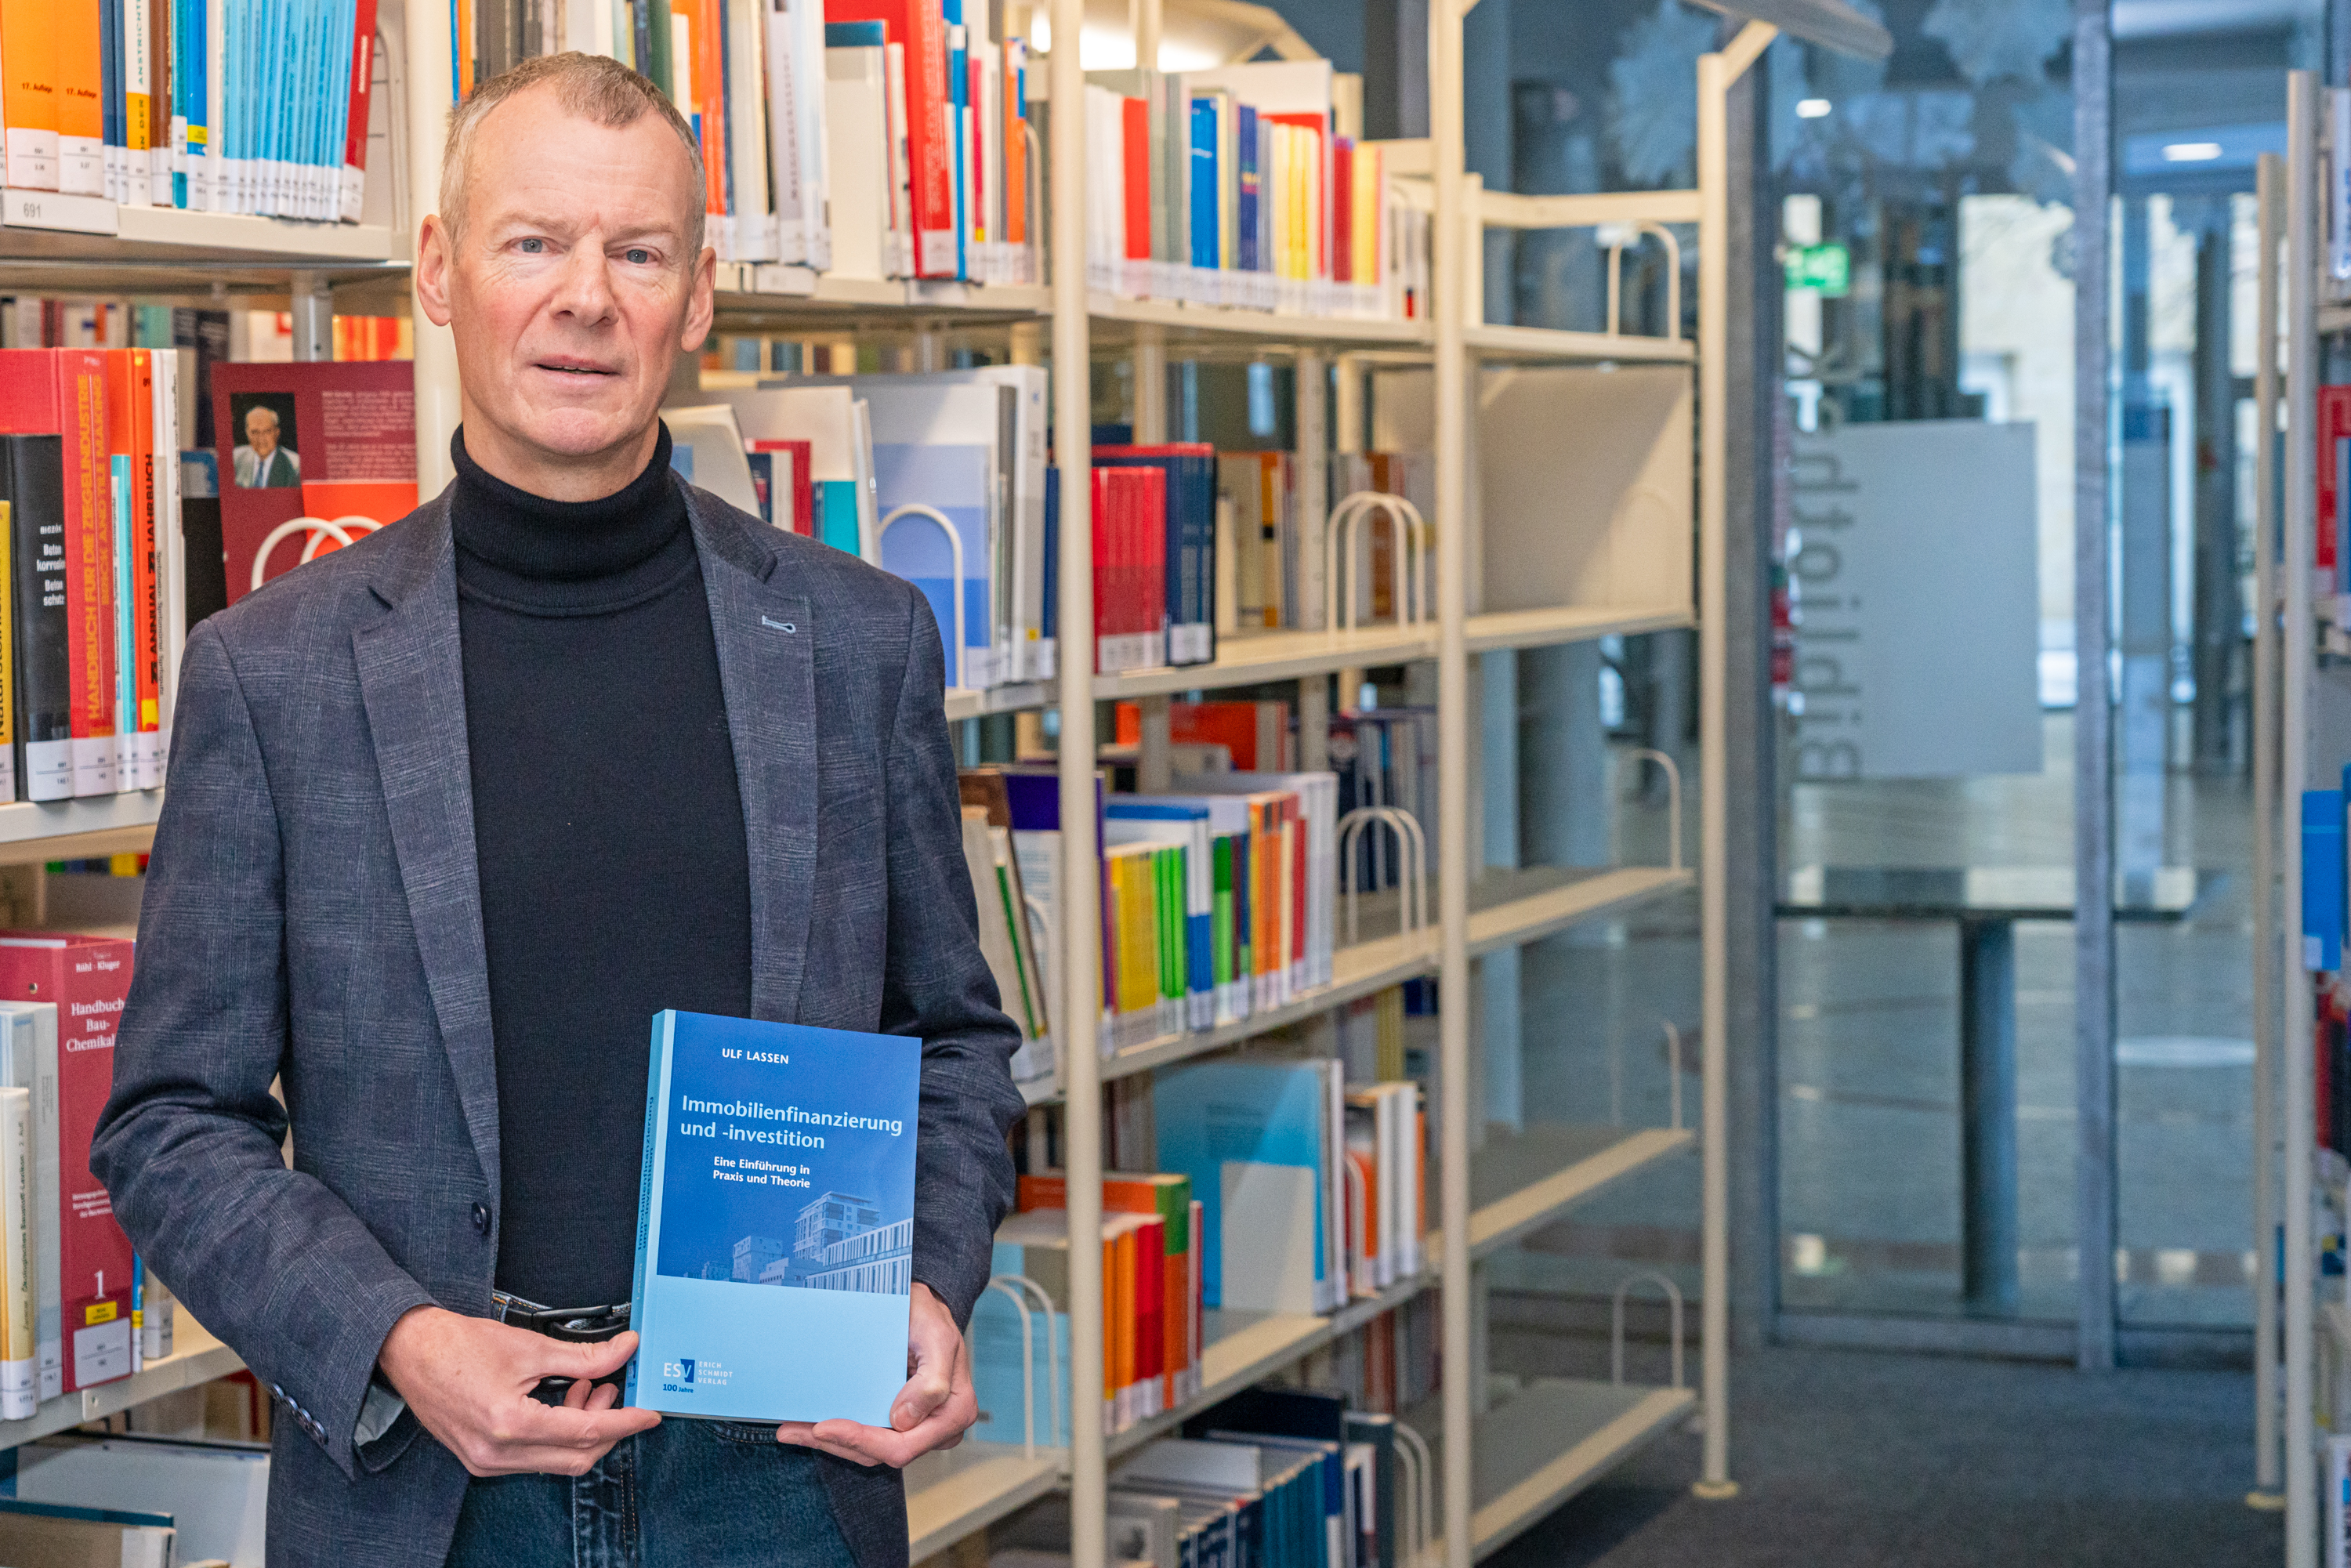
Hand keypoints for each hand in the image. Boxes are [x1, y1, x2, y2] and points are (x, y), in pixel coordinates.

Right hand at [376, 1305, 661, 1476]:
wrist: (410, 1351)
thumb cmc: (458, 1345)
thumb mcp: (531, 1346)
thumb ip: (585, 1356)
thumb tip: (624, 1351)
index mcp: (510, 1425)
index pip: (586, 1433)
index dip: (625, 1422)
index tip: (649, 1414)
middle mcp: (497, 1454)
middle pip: (575, 1458)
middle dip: (606, 1427)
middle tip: (618, 1391)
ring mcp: (487, 1462)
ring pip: (556, 1461)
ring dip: (581, 1429)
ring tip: (589, 1386)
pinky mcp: (481, 1459)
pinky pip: (534, 1458)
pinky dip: (556, 1434)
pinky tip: (563, 1400)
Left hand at [775, 1282, 971, 1467]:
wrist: (923, 1308)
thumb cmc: (930, 1318)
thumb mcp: (937, 1337)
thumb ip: (932, 1381)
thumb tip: (904, 1420)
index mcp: (954, 1412)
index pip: (903, 1445)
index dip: (862, 1440)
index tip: (824, 1426)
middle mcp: (937, 1428)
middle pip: (880, 1452)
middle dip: (836, 1443)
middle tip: (793, 1432)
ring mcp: (916, 1428)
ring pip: (868, 1451)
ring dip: (828, 1442)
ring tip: (791, 1431)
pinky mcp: (897, 1424)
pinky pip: (866, 1437)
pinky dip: (836, 1434)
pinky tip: (805, 1427)